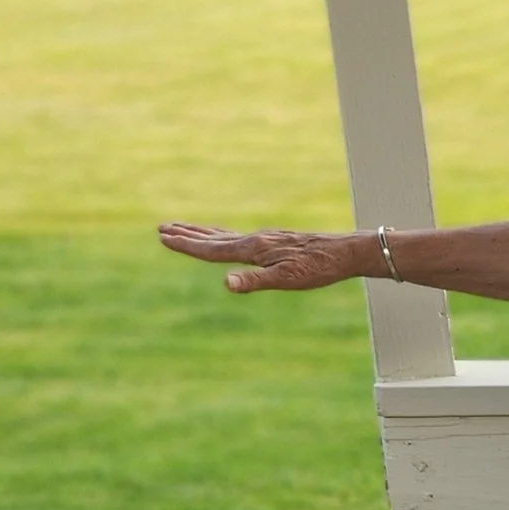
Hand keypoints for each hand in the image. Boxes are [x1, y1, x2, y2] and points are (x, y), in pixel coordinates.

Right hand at [158, 221, 367, 292]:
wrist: (346, 252)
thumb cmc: (318, 269)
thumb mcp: (286, 280)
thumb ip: (254, 281)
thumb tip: (225, 282)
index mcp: (254, 249)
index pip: (212, 248)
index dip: (186, 244)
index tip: (163, 237)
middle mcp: (256, 240)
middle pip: (214, 237)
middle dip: (188, 234)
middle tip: (162, 228)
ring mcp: (266, 239)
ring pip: (226, 235)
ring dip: (203, 232)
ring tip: (185, 228)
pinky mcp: (276, 241)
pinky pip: (240, 238)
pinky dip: (224, 236)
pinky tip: (228, 239)